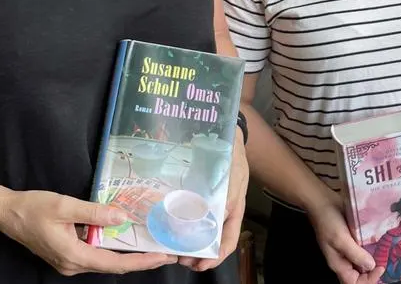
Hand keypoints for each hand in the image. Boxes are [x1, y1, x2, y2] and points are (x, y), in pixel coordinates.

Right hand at [0, 189, 176, 275]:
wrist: (7, 214)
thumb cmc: (34, 207)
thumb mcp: (66, 205)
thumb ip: (95, 212)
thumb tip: (121, 218)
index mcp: (73, 255)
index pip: (114, 264)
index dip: (140, 262)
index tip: (161, 257)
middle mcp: (72, 265)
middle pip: (112, 266)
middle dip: (139, 261)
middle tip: (164, 252)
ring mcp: (68, 263)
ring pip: (103, 262)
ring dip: (126, 256)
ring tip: (150, 247)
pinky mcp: (66, 257)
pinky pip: (94, 256)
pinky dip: (110, 250)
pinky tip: (124, 240)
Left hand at [179, 128, 248, 270]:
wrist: (224, 135)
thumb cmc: (231, 157)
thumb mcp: (234, 177)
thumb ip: (228, 197)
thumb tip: (219, 219)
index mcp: (233, 210)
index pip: (228, 240)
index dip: (216, 256)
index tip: (201, 265)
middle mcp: (219, 210)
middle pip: (209, 240)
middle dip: (196, 253)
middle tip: (180, 259)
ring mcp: (205, 204)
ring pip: (195, 230)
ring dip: (185, 242)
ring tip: (171, 248)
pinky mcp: (193, 195)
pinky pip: (185, 214)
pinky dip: (178, 225)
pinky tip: (167, 227)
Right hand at [306, 197, 382, 283]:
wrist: (322, 200)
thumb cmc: (328, 220)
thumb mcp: (340, 239)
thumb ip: (355, 254)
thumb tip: (371, 266)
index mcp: (338, 263)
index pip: (354, 282)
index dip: (368, 279)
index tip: (380, 267)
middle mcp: (344, 258)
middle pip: (360, 274)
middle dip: (373, 270)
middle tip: (385, 260)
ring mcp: (349, 248)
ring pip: (363, 260)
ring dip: (374, 258)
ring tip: (386, 251)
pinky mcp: (353, 237)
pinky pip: (364, 247)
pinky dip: (372, 246)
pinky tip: (381, 240)